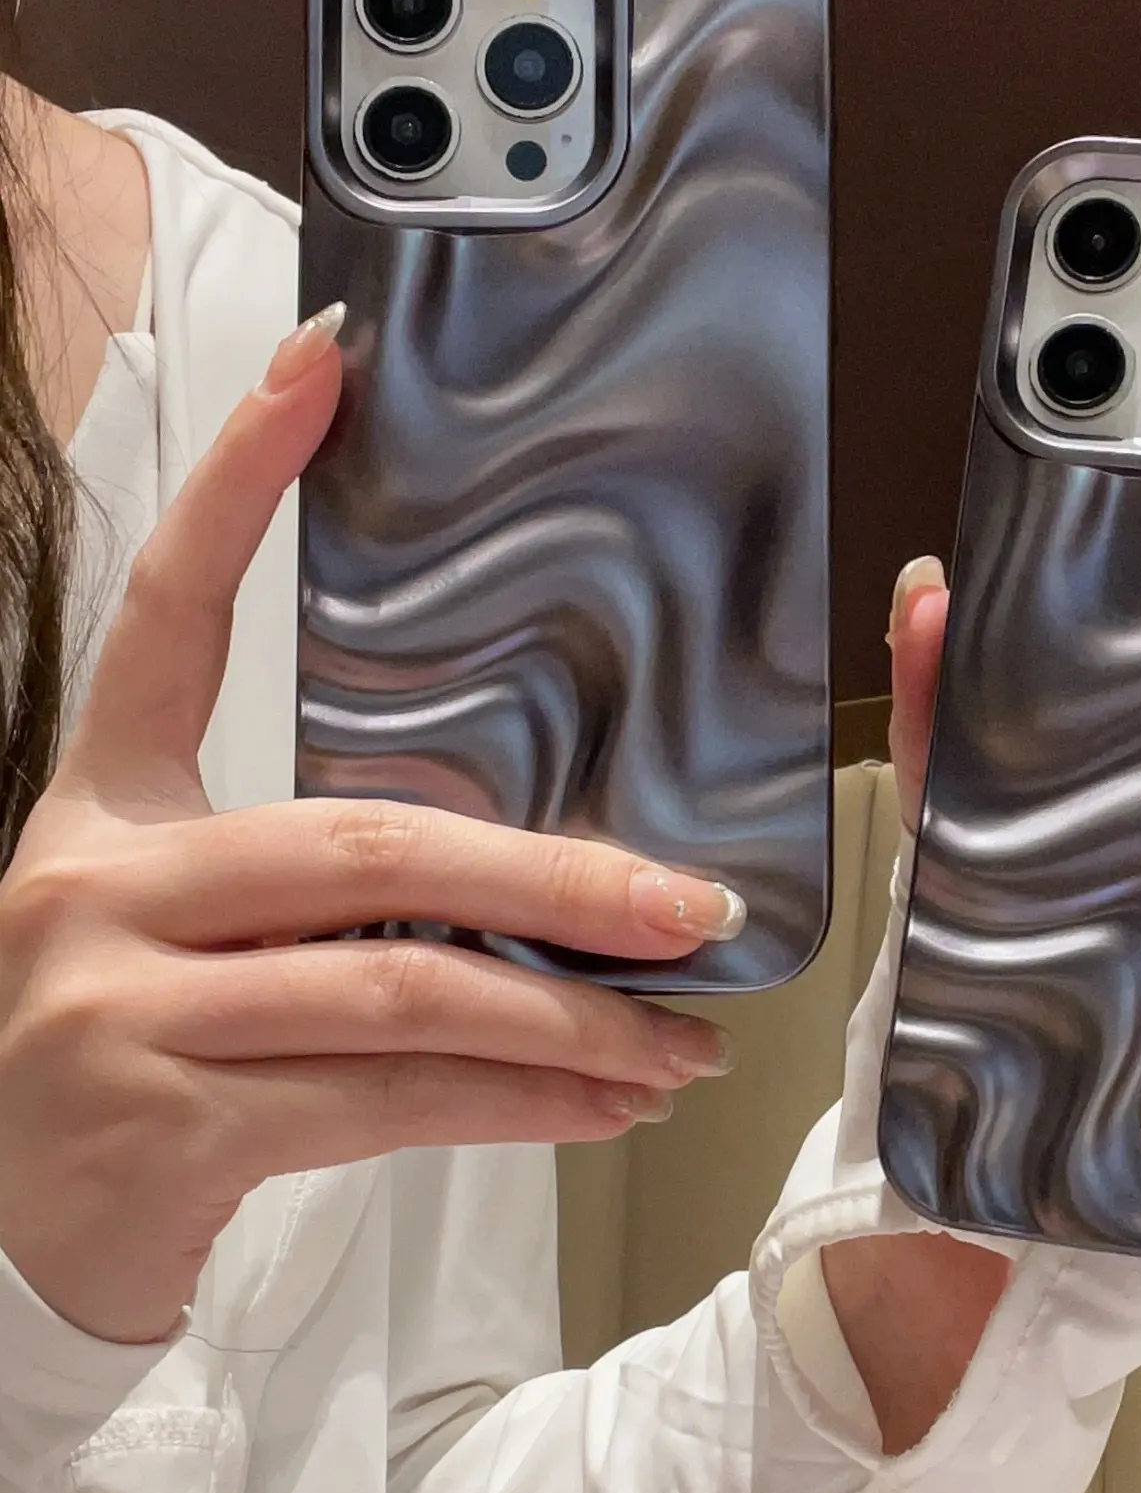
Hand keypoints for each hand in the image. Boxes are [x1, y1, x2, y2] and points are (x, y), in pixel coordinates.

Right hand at [0, 307, 735, 1345]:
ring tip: (678, 1040)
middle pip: (368, 847)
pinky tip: (600, 1105)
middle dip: (555, 880)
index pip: (171, 615)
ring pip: (401, 992)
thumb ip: (333, 891)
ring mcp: (117, 1009)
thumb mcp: (194, 935)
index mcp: (107, 808)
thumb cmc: (127, 1059)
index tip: (321, 363)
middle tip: (689, 905)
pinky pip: (387, 1103)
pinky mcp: (158, 1129)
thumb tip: (549, 883)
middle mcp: (100, 887)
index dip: (242, 482)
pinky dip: (517, 1105)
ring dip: (567, 1021)